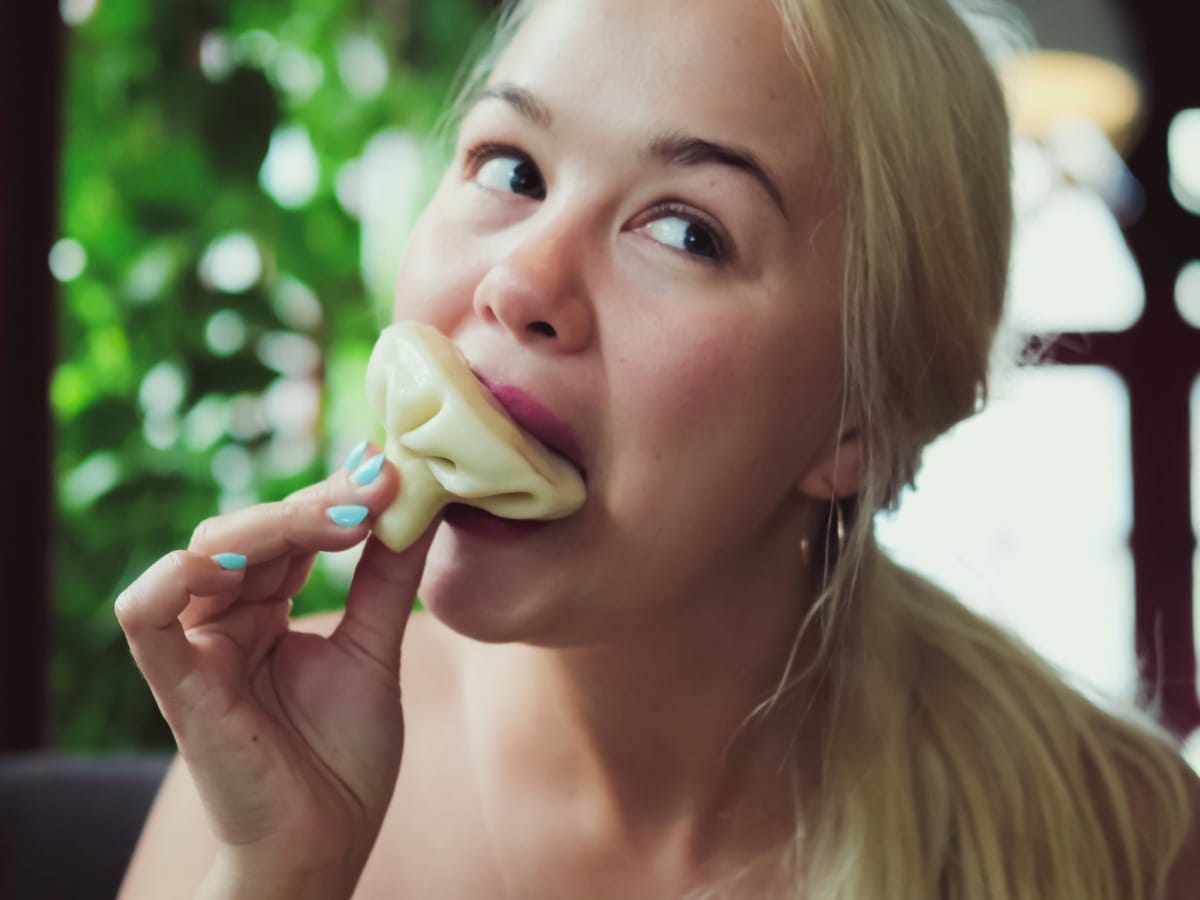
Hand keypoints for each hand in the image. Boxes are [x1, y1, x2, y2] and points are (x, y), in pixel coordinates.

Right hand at [115, 444, 433, 890]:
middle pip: (255, 532)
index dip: (338, 498)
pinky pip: (146, 614)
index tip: (393, 471)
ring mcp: (200, 647)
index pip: (294, 532)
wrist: (323, 846)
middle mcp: (229, 618)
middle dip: (318, 502)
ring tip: (342, 516)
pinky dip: (177, 577)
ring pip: (208, 553)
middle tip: (379, 483)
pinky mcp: (177, 682)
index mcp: (268, 609)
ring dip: (273, 524)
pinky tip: (239, 557)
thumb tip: (417, 501)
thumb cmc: (342, 760)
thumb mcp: (374, 651)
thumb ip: (386, 579)